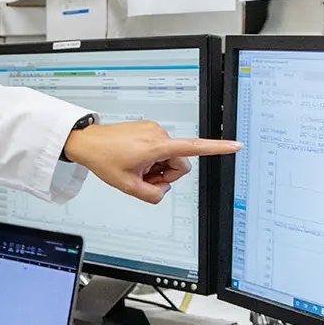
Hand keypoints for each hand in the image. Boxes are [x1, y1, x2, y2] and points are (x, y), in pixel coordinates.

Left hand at [63, 120, 240, 203]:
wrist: (88, 142)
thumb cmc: (105, 159)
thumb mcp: (128, 187)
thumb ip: (153, 195)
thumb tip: (164, 190)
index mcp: (156, 146)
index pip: (194, 148)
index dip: (217, 148)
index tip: (235, 146)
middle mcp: (159, 134)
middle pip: (180, 163)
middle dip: (166, 174)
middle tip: (144, 178)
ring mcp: (154, 130)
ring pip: (170, 157)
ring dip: (157, 167)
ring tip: (137, 168)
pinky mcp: (149, 129)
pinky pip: (160, 149)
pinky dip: (152, 159)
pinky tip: (135, 160)